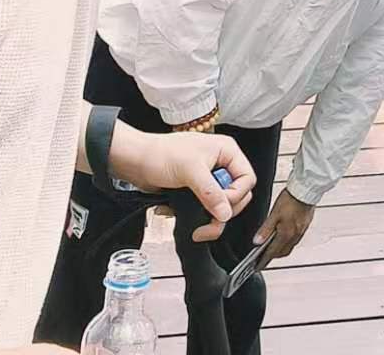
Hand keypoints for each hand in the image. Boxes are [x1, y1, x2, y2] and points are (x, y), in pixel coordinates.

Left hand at [108, 124, 255, 243]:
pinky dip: (199, 217)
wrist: (137, 160)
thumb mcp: (190, 170)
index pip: (246, 179)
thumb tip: (225, 213)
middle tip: (209, 221)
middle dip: (224, 211)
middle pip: (237, 195)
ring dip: (211, 220)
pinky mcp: (197, 191)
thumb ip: (210, 192)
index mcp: (227, 152)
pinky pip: (207, 208)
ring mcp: (209, 179)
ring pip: (222, 206)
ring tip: (199, 230)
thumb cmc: (161, 154)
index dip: (236, 195)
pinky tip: (185, 218)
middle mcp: (221, 165)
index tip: (220, 204)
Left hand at [256, 188, 316, 264]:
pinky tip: (283, 236)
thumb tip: (257, 242)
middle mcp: (295, 236)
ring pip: (289, 247)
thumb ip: (265, 229)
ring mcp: (301, 232)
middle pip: (282, 252)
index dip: (264, 261)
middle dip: (272, 257)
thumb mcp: (274, 214)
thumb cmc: (291, 199)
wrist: (306, 191)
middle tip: (263, 257)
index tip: (258, 267)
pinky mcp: (304, 226)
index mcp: (286, 234)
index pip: (272, 253)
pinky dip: (287, 242)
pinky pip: (294, 240)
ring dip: (280, 250)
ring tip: (271, 248)